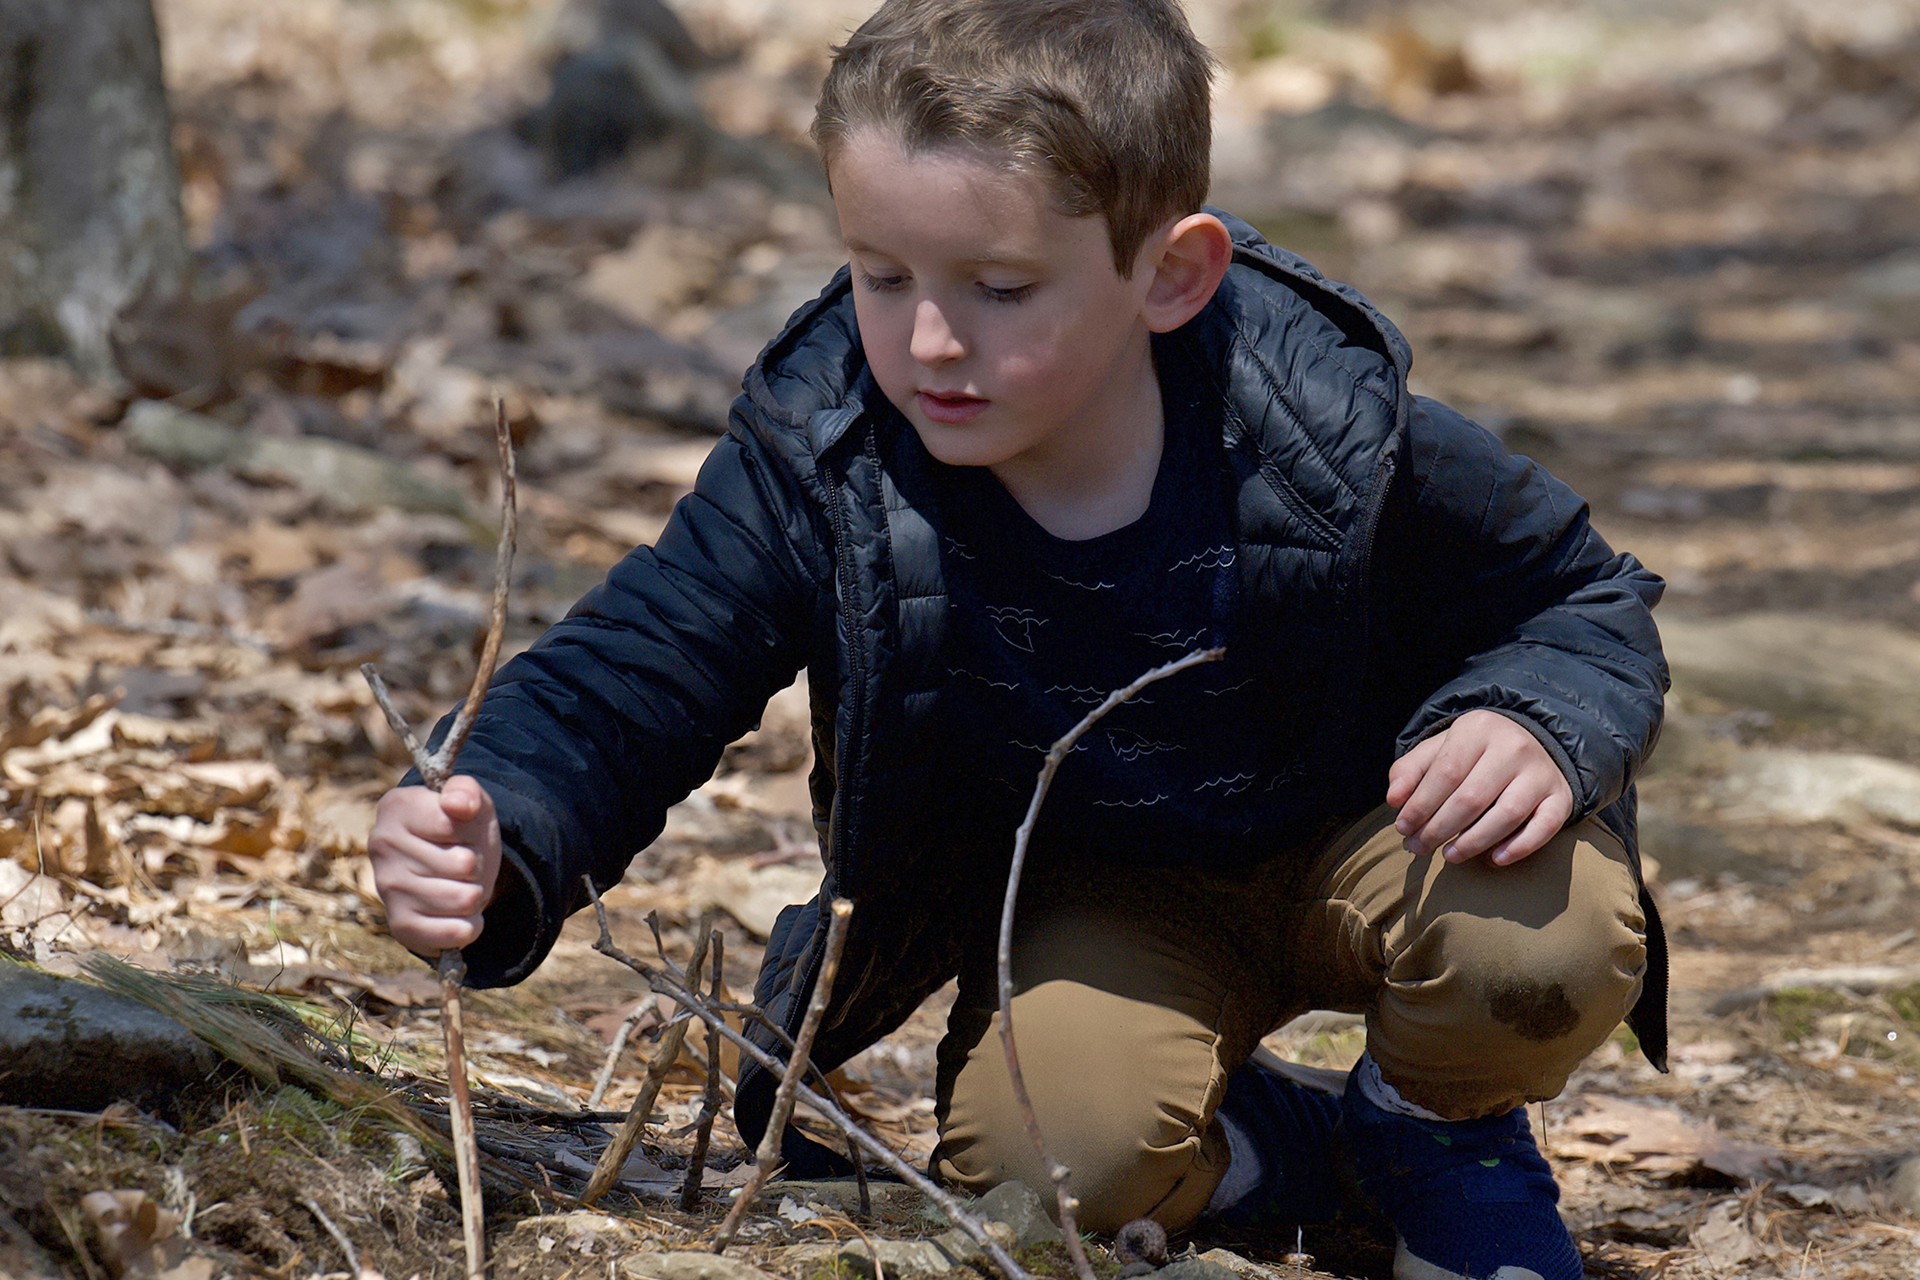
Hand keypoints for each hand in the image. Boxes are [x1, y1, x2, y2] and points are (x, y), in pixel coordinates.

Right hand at [368, 776, 500, 953]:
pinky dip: (470, 925)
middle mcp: (382, 846)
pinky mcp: (400, 925)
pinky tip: (459, 913)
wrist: (452, 868)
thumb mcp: (473, 802)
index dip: (472, 828)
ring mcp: (387, 888)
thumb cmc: (461, 830)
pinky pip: (454, 933)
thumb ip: (467, 791)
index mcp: (396, 807)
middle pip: (464, 864)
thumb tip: (459, 804)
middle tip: (463, 860)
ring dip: (476, 893)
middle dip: (476, 864)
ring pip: (464, 899)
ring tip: (460, 883)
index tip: (461, 828)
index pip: (452, 823)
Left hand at [1387, 709, 1572, 866]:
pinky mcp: (1561, 797)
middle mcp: (1514, 746)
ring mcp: (1541, 772)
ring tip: (1448, 856)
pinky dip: (1519, 847)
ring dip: (1473, 842)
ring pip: (1506, 815)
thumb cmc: (1472, 754)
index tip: (1402, 828)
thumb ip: (1410, 770)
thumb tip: (1394, 799)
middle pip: (1471, 798)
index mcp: (1478, 729)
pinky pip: (1545, 827)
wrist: (1530, 742)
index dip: (1420, 805)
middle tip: (1418, 848)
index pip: (1445, 773)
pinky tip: (1493, 859)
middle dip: (1439, 829)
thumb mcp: (1439, 750)